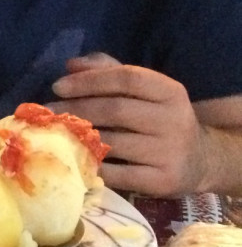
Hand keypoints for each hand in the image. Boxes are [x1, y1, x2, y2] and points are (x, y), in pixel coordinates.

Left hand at [49, 53, 204, 196]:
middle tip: (48, 112)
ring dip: (78, 138)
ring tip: (55, 134)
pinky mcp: (162, 181)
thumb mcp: (142, 91)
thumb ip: (107, 71)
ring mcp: (170, 153)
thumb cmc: (156, 119)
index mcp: (170, 92)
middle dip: (76, 109)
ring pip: (113, 143)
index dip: (89, 80)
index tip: (58, 86)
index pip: (127, 77)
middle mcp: (174, 120)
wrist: (198, 161)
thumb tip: (71, 65)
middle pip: (116, 109)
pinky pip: (116, 174)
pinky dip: (92, 166)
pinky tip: (74, 160)